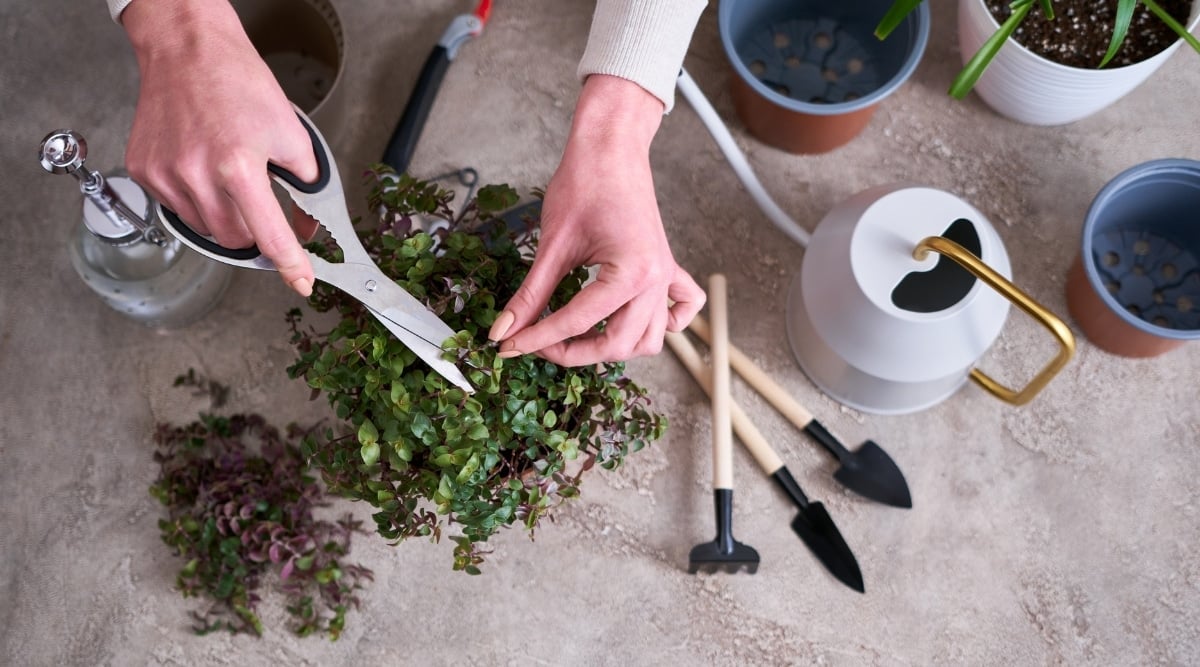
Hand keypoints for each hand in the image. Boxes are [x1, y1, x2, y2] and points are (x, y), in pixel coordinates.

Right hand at [121, 0, 318, 294]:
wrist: (189, 51)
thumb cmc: (240, 84)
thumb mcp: (291, 133)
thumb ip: (305, 185)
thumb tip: (305, 225)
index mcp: (238, 167)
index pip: (270, 236)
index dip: (291, 265)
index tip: (302, 282)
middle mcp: (197, 176)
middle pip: (235, 240)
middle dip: (254, 231)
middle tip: (260, 203)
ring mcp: (165, 175)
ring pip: (205, 228)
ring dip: (224, 216)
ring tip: (227, 174)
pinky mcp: (144, 170)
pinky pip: (177, 207)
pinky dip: (196, 199)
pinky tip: (201, 167)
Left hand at [487, 75, 704, 365]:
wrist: (611, 147)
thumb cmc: (585, 182)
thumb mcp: (552, 243)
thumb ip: (531, 294)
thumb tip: (505, 330)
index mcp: (631, 273)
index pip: (578, 322)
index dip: (538, 338)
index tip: (509, 346)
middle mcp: (655, 280)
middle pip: (619, 343)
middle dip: (575, 352)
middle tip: (536, 342)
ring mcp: (665, 276)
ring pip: (649, 339)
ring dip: (615, 347)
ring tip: (576, 338)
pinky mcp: (666, 268)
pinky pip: (680, 309)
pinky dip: (664, 325)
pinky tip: (634, 321)